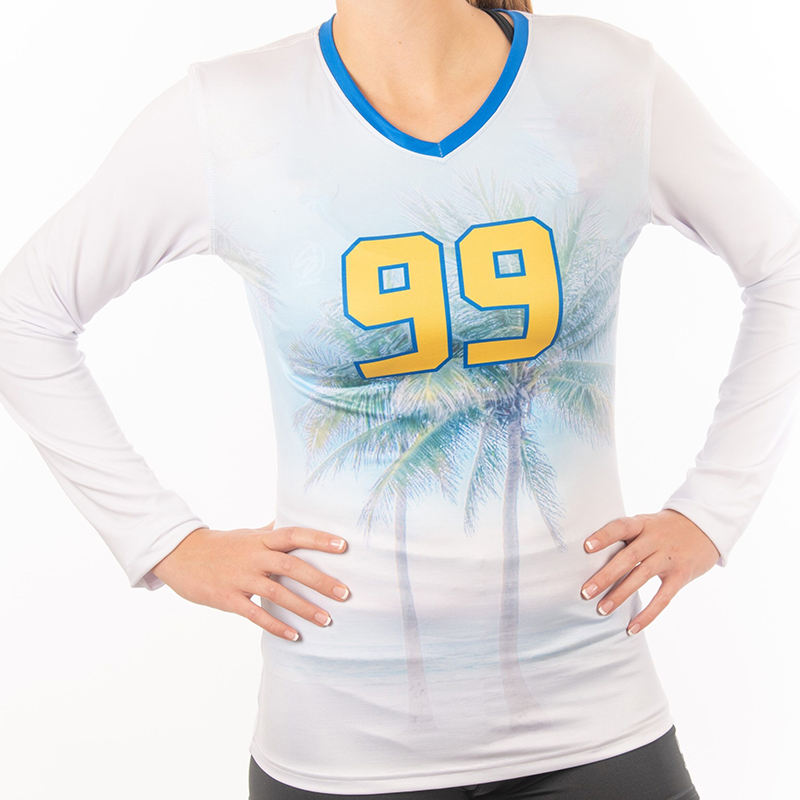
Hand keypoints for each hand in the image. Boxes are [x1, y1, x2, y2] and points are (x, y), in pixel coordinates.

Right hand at [151, 521, 349, 641]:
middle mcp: (253, 556)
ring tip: (327, 620)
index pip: (294, 534)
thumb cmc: (221, 545)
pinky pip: (256, 614)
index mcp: (260, 539)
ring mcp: (240, 578)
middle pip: (292, 566)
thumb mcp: (247, 533)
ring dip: (304, 608)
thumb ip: (271, 530)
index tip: (343, 546)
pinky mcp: (228, 598)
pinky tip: (295, 636)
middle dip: (320, 580)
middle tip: (345, 593)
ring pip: (277, 593)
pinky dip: (276, 626)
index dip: (318, 539)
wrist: (180, 556)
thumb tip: (291, 518)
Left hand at [579, 509, 719, 635]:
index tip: (586, 547)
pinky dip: (647, 614)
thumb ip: (625, 536)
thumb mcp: (645, 524)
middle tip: (585, 592)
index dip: (604, 535)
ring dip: (620, 595)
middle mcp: (655, 539)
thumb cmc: (662, 528)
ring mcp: (669, 558)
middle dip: (606, 576)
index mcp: (642, 524)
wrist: (704, 527)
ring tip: (601, 610)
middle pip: (628, 557)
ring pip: (641, 577)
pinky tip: (631, 628)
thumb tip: (589, 556)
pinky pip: (662, 598)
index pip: (621, 527)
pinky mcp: (681, 576)